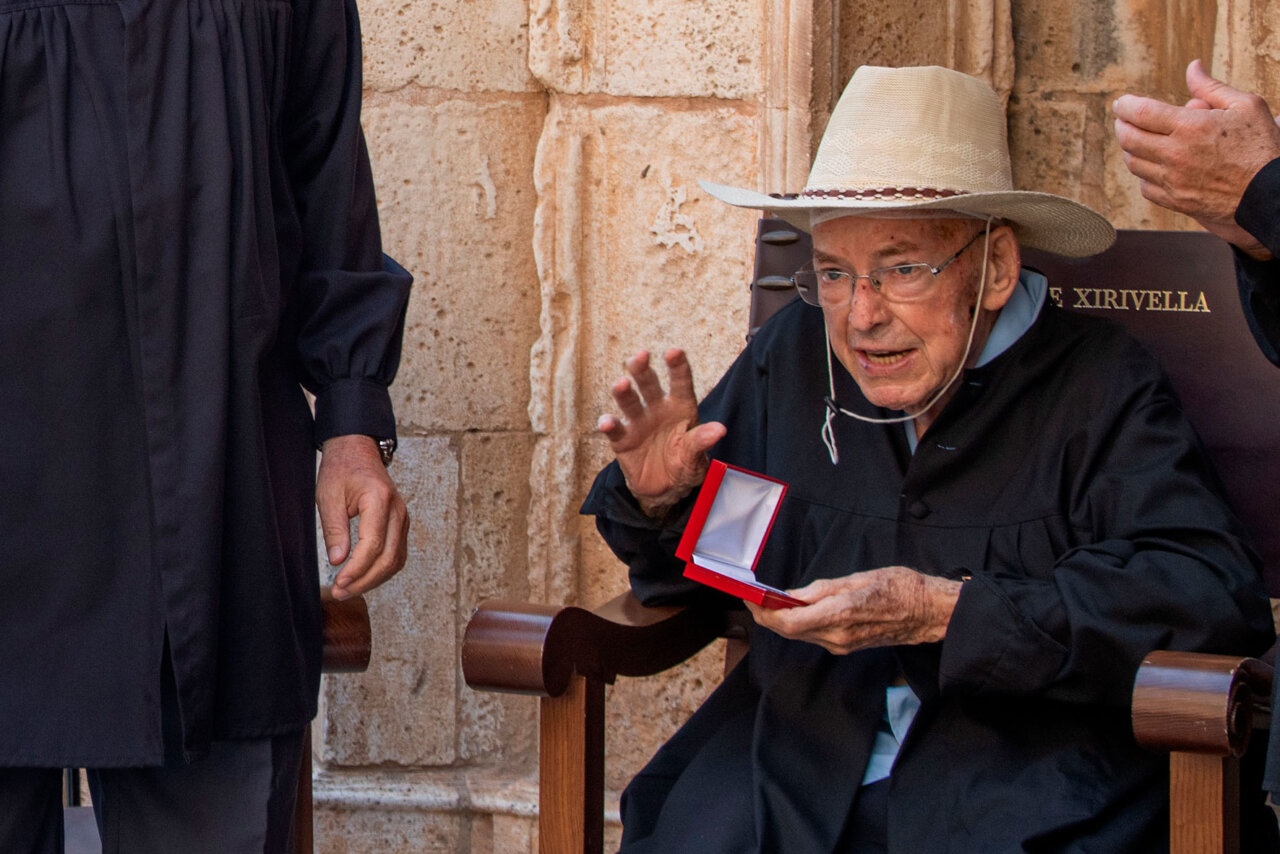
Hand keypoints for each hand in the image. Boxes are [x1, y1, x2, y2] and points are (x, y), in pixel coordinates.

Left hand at [317, 434, 408, 599]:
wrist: (358, 451)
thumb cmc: (342, 470)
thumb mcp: (329, 496)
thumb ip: (335, 529)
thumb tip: (337, 561)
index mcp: (379, 500)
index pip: (373, 545)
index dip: (356, 569)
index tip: (338, 582)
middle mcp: (398, 511)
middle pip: (388, 558)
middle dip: (364, 580)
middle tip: (340, 592)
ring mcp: (403, 518)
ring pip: (396, 560)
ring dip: (374, 579)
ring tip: (349, 589)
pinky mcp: (401, 525)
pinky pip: (397, 554)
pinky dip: (381, 570)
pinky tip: (363, 577)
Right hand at [596, 348, 725, 514]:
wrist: (664, 489)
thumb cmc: (684, 465)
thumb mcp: (696, 457)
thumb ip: (702, 441)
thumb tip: (720, 429)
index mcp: (680, 408)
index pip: (680, 384)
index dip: (678, 367)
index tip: (674, 351)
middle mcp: (657, 409)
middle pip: (649, 384)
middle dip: (643, 369)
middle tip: (641, 356)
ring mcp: (638, 423)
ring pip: (629, 402)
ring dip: (624, 392)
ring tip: (621, 384)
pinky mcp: (622, 440)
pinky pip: (614, 430)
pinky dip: (609, 425)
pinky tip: (607, 423)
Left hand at [745, 566, 960, 654]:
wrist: (930, 613)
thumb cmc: (902, 589)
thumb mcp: (859, 578)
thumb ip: (823, 589)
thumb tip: (793, 595)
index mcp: (840, 616)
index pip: (789, 622)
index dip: (764, 612)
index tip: (751, 598)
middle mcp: (838, 637)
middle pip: (789, 632)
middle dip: (767, 616)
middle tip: (754, 598)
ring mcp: (843, 645)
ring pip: (800, 635)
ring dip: (781, 621)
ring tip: (770, 601)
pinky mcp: (847, 646)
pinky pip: (814, 636)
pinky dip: (799, 624)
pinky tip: (795, 609)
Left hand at [1113, 59, 1279, 258]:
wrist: (1271, 193)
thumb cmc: (1263, 147)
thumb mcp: (1245, 106)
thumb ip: (1211, 87)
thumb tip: (1192, 67)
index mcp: (1190, 127)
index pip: (1140, 113)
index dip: (1125, 106)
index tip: (1121, 103)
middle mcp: (1175, 155)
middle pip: (1129, 139)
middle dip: (1122, 126)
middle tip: (1124, 120)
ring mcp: (1173, 181)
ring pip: (1134, 163)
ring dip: (1131, 149)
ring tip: (1138, 139)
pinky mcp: (1175, 201)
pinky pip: (1145, 187)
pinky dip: (1144, 174)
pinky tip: (1153, 165)